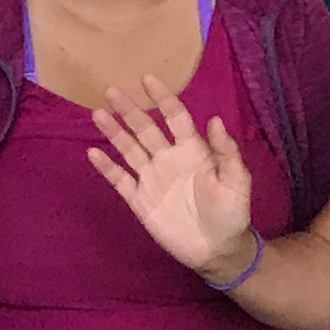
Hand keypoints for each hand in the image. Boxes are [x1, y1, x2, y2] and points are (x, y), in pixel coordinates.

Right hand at [85, 78, 259, 279]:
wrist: (218, 249)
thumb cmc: (232, 213)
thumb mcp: (237, 181)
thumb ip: (226, 152)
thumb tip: (215, 119)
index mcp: (193, 150)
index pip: (175, 117)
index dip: (163, 98)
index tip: (148, 79)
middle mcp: (168, 158)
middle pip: (145, 129)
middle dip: (129, 110)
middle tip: (112, 90)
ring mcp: (152, 178)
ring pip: (129, 149)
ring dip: (114, 132)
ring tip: (98, 113)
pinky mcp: (140, 200)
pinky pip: (120, 180)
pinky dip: (107, 167)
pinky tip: (93, 152)